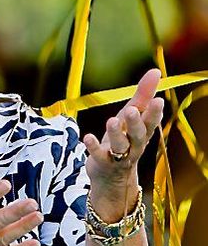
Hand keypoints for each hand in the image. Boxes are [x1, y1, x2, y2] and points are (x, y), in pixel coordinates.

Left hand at [82, 68, 164, 191]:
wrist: (111, 174)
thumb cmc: (124, 138)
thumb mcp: (131, 116)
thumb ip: (143, 95)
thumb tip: (156, 71)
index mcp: (143, 132)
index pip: (152, 122)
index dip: (155, 112)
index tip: (158, 100)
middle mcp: (134, 144)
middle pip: (138, 134)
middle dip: (135, 122)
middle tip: (131, 110)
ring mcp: (119, 155)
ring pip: (120, 145)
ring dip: (116, 133)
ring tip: (111, 121)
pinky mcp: (102, 162)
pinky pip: (99, 155)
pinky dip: (93, 146)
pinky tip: (87, 136)